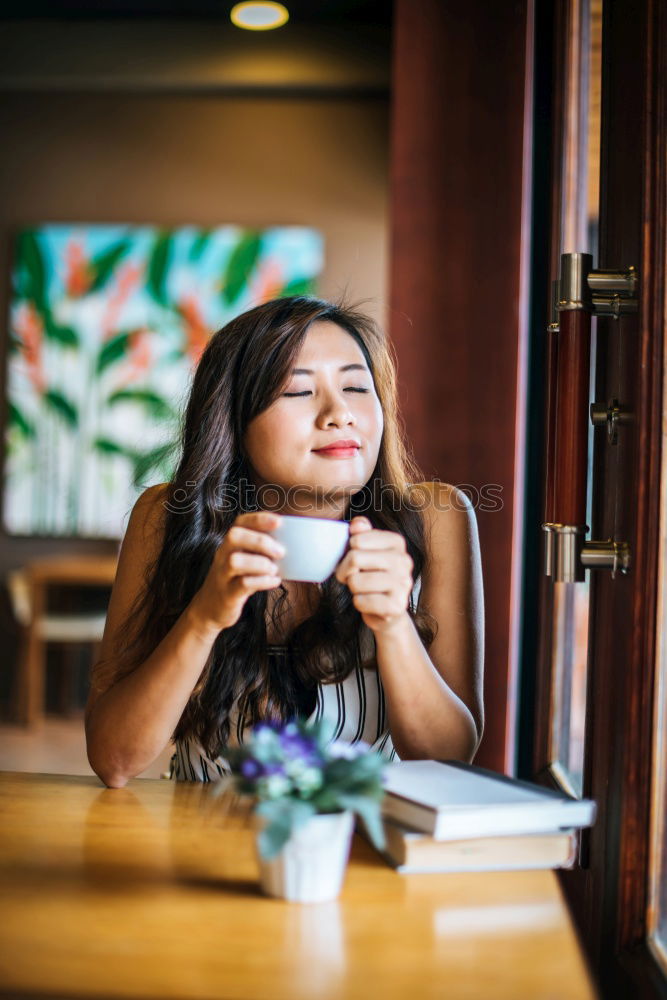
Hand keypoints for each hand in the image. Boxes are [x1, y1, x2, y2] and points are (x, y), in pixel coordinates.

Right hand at [189, 511, 284, 633]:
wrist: (210, 608)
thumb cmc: (236, 580)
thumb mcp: (245, 561)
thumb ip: (261, 551)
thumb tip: (293, 545)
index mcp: (230, 544)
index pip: (240, 522)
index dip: (259, 519)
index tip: (279, 522)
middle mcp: (223, 555)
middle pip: (234, 536)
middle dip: (260, 541)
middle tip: (281, 552)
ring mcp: (223, 575)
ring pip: (235, 561)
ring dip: (260, 563)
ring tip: (274, 569)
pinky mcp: (227, 594)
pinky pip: (242, 584)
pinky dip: (262, 581)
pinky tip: (274, 581)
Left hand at [335, 516, 413, 634]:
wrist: (387, 611)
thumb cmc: (372, 576)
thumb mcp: (366, 552)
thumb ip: (362, 534)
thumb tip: (357, 524)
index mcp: (397, 543)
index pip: (357, 540)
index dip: (347, 552)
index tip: (355, 560)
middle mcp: (404, 561)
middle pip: (355, 558)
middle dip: (345, 571)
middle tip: (352, 577)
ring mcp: (403, 584)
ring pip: (356, 581)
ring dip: (353, 588)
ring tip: (364, 590)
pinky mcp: (397, 606)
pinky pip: (361, 601)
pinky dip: (359, 604)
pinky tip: (370, 603)